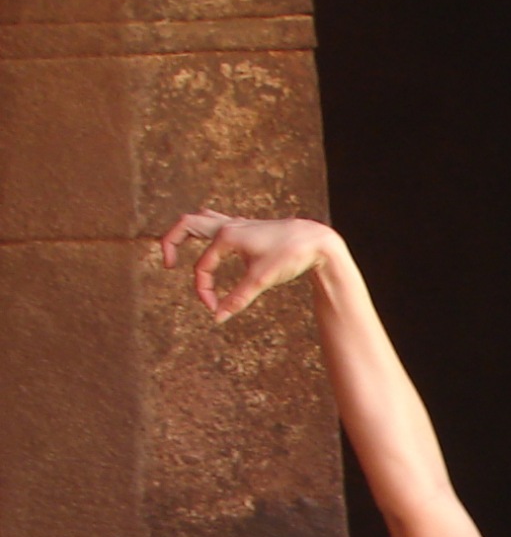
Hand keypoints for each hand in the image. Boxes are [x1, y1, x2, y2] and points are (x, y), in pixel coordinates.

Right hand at [156, 210, 338, 322]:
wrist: (317, 240)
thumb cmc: (290, 256)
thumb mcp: (262, 280)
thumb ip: (237, 299)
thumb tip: (218, 318)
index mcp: (226, 236)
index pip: (203, 267)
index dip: (204, 291)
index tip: (213, 309)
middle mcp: (228, 225)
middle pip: (186, 225)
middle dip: (171, 242)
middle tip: (167, 264)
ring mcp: (238, 224)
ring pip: (202, 219)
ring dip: (188, 232)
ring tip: (179, 248)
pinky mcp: (248, 228)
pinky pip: (219, 223)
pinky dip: (209, 232)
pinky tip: (215, 245)